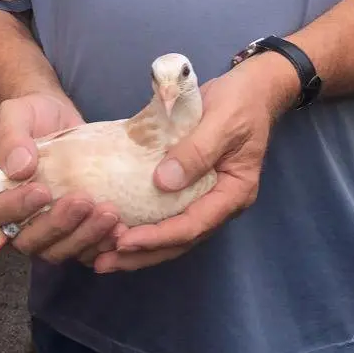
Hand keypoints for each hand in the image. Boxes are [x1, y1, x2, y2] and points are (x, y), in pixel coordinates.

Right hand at [0, 92, 120, 264]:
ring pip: (56, 251)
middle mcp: (11, 221)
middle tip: (84, 201)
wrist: (59, 117)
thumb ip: (11, 137)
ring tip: (109, 213)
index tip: (42, 191)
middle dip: (57, 225)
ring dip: (83, 237)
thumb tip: (19, 168)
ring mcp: (42, 231)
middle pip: (27, 241)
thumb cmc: (30, 115)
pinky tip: (120, 228)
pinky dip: (101, 244)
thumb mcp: (15, 114)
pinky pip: (82, 251)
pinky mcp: (70, 233)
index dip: (14, 209)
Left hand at [94, 54, 300, 273]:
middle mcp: (220, 203)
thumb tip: (163, 183)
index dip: (158, 237)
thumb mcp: (222, 122)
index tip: (124, 241)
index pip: (193, 226)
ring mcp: (205, 197)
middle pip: (179, 241)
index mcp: (234, 193)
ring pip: (171, 233)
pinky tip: (114, 229)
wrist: (252, 88)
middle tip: (102, 264)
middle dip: (141, 255)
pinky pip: (165, 213)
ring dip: (138, 248)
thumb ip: (197, 151)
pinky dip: (142, 224)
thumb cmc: (241, 102)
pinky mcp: (190, 187)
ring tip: (101, 258)